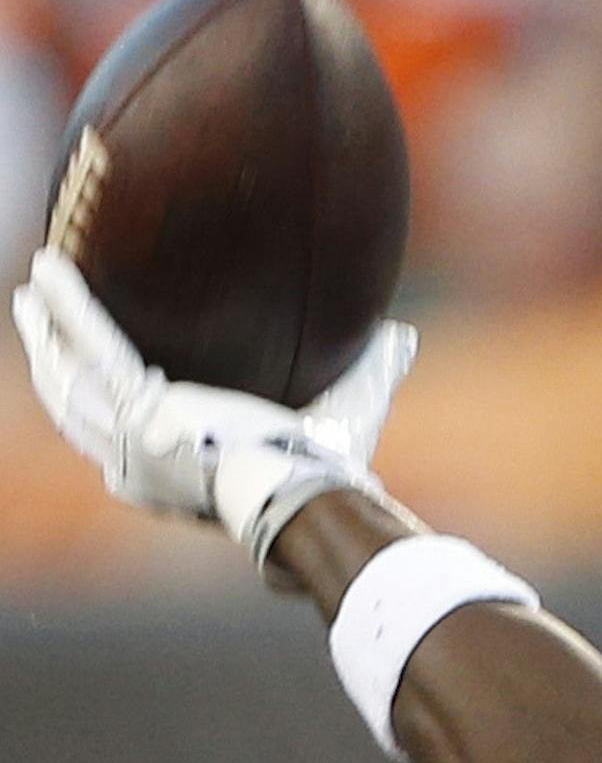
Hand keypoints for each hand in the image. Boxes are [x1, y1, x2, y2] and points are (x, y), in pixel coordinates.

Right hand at [11, 248, 415, 565]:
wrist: (309, 492)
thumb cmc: (330, 469)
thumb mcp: (349, 414)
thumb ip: (372, 372)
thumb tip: (404, 335)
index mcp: (183, 476)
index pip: (132, 447)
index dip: (111, 418)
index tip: (107, 386)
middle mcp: (148, 469)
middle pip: (83, 415)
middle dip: (57, 371)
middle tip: (42, 327)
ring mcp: (135, 444)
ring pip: (72, 385)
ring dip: (47, 338)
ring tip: (33, 297)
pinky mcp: (139, 412)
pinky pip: (93, 349)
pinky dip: (69, 309)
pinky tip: (48, 269)